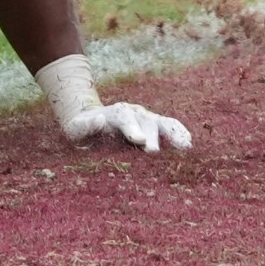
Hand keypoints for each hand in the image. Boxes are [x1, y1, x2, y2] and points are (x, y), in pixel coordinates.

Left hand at [59, 101, 191, 152]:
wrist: (91, 119)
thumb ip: (86, 125)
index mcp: (114, 113)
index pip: (124, 118)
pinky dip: (179, 133)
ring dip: (172, 133)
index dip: (132, 128)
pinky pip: (169, 126)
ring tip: (185, 146)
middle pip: (145, 121)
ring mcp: (145, 118)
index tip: (139, 141)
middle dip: (151, 136)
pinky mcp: (154, 126)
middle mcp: (133, 112)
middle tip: (154, 152)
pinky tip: (188, 144)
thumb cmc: (81, 129)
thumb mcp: (76, 128)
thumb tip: (99, 118)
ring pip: (160, 122)